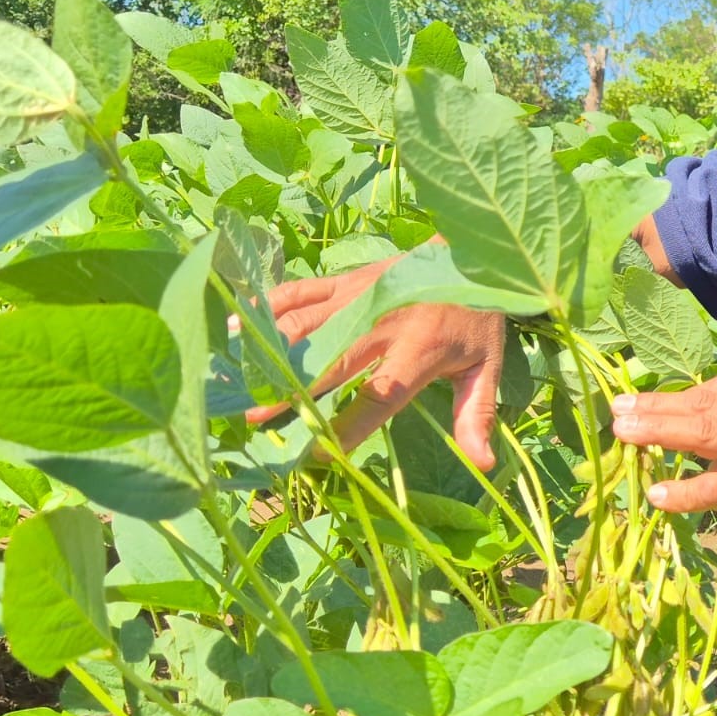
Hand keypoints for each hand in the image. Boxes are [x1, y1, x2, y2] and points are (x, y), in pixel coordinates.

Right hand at [244, 258, 505, 467]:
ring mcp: (356, 297)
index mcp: (417, 351)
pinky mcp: (343, 280)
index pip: (377, 397)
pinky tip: (234, 325)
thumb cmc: (476, 317)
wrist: (469, 251)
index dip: (347, 426)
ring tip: (230, 377)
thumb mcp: (486, 366)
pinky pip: (298, 292)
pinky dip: (265, 307)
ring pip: (302, 325)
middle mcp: (380, 323)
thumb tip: (482, 464)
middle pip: (326, 361)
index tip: (317, 454)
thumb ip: (476, 414)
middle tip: (249, 418)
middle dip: (288, 390)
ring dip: (266, 351)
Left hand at [610, 375, 716, 570]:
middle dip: (657, 405)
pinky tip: (660, 499)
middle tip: (618, 409)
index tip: (647, 401)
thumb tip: (716, 460)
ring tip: (624, 435)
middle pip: (705, 403)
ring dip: (659, 431)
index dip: (679, 395)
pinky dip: (686, 491)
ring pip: (706, 432)